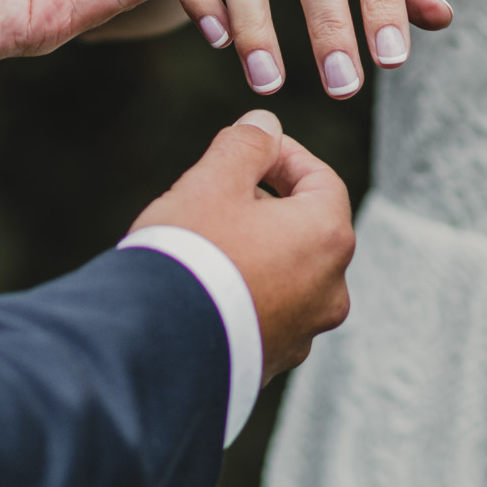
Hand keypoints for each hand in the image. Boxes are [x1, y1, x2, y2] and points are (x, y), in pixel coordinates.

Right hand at [132, 110, 354, 378]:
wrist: (156, 348)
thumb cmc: (191, 257)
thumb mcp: (213, 183)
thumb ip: (246, 145)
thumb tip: (265, 125)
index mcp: (328, 238)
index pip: (321, 180)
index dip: (284, 156)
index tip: (249, 148)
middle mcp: (330, 290)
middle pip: (306, 228)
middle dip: (266, 204)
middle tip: (218, 192)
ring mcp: (305, 332)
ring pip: (288, 273)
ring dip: (258, 250)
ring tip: (207, 242)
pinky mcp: (273, 361)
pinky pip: (268, 312)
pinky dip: (247, 292)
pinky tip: (204, 287)